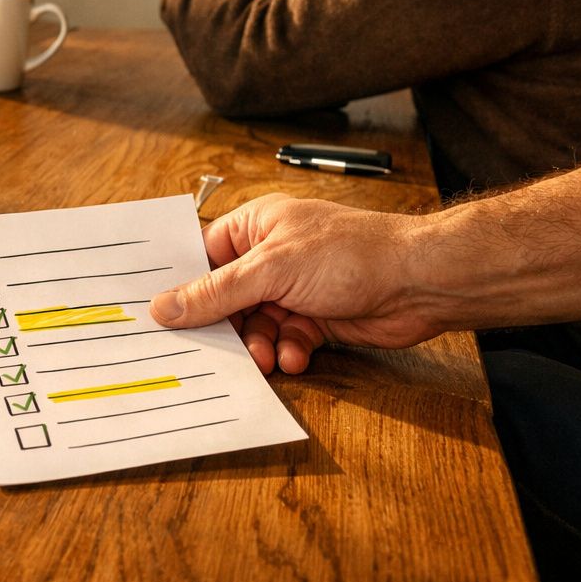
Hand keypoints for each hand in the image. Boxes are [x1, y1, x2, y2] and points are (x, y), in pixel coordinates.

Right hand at [149, 195, 439, 373]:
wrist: (419, 282)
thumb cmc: (352, 254)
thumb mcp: (271, 270)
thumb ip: (216, 293)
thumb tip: (165, 307)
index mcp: (256, 226)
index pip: (203, 256)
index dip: (183, 285)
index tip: (161, 315)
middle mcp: (272, 255)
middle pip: (226, 297)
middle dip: (225, 326)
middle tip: (216, 350)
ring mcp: (294, 287)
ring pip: (254, 324)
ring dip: (258, 344)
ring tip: (266, 355)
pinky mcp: (316, 316)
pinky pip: (284, 338)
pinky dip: (286, 351)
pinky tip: (295, 354)